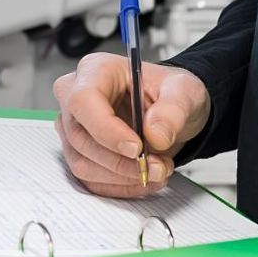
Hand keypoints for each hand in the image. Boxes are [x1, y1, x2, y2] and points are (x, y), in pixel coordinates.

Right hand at [52, 54, 210, 198]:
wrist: (168, 111)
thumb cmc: (167, 93)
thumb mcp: (184, 90)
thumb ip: (173, 109)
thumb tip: (156, 134)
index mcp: (95, 71)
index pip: (83, 101)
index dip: (106, 129)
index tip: (137, 148)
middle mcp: (75, 98)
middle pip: (80, 137)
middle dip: (121, 160)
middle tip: (158, 166)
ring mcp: (73, 128)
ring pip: (82, 163)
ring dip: (123, 176)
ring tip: (157, 170)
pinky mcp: (79, 153)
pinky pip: (90, 179)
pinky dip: (120, 185)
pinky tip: (143, 178)